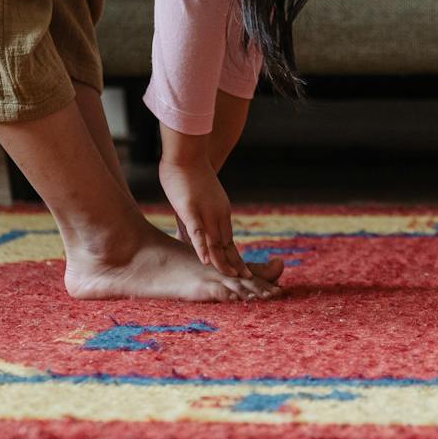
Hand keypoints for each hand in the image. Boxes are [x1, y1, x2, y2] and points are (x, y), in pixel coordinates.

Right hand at [158, 155, 250, 277]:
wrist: (190, 153)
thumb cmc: (191, 175)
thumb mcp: (197, 201)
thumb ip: (195, 218)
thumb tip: (191, 231)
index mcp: (219, 217)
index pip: (228, 244)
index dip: (236, 261)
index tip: (243, 277)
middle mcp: (216, 218)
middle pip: (227, 247)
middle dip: (236, 266)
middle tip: (247, 285)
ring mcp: (205, 215)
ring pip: (216, 244)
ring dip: (224, 263)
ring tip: (232, 279)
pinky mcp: (191, 210)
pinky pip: (199, 233)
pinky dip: (203, 248)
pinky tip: (206, 261)